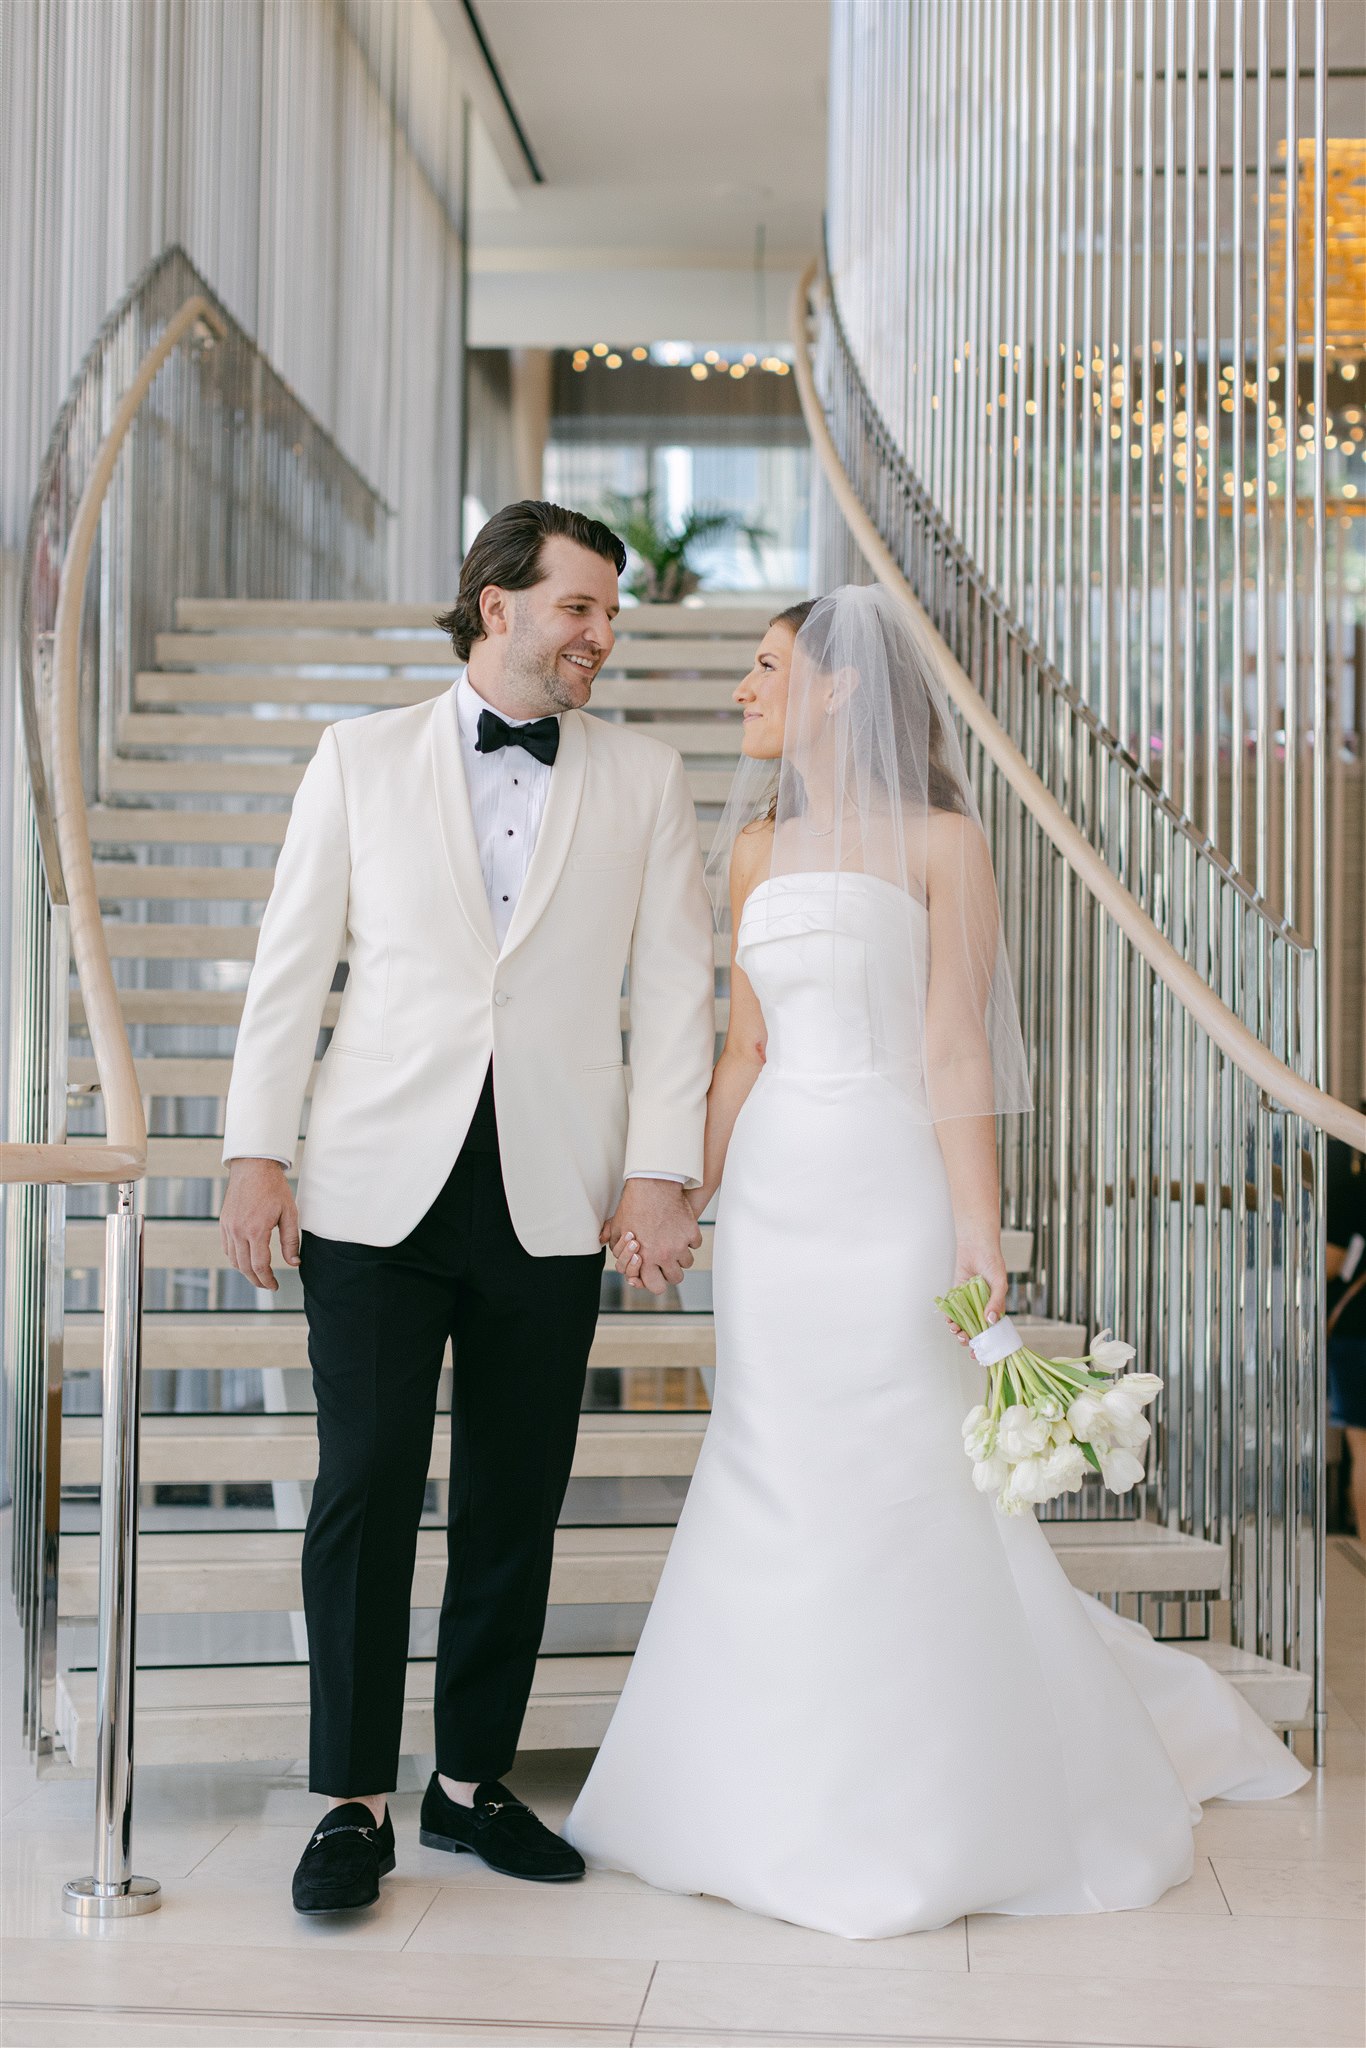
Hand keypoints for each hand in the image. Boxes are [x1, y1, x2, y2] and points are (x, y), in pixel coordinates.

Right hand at [220, 1158, 299, 1291]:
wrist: (253, 1167)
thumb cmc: (274, 1188)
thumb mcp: (289, 1213)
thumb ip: (291, 1240)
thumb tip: (294, 1263)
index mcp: (256, 1230)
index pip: (259, 1266)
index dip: (267, 1280)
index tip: (274, 1286)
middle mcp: (238, 1231)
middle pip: (244, 1267)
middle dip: (257, 1280)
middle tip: (268, 1285)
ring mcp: (228, 1227)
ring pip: (233, 1260)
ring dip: (246, 1271)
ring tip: (259, 1275)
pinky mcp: (223, 1222)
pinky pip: (227, 1248)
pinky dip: (236, 1258)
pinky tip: (246, 1259)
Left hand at [600, 1179, 701, 1294]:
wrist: (651, 1184)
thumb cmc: (633, 1205)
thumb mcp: (618, 1228)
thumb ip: (617, 1248)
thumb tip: (619, 1259)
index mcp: (645, 1258)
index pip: (655, 1286)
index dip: (655, 1282)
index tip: (655, 1274)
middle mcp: (664, 1255)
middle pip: (676, 1278)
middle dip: (670, 1272)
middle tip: (666, 1261)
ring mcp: (680, 1244)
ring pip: (687, 1262)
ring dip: (681, 1256)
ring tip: (673, 1244)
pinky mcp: (691, 1231)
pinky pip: (695, 1244)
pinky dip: (690, 1240)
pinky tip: (681, 1232)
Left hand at [943, 1233, 1006, 1345]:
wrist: (976, 1246)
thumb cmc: (992, 1262)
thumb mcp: (999, 1283)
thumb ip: (997, 1302)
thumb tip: (991, 1320)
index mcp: (994, 1308)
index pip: (990, 1332)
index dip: (986, 1345)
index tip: (980, 1355)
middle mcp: (981, 1308)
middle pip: (974, 1330)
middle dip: (969, 1340)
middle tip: (965, 1341)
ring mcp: (968, 1303)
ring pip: (962, 1323)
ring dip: (958, 1331)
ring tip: (956, 1331)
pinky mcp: (956, 1296)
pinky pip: (952, 1311)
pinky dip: (949, 1318)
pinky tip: (949, 1321)